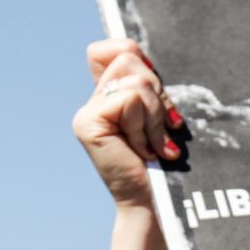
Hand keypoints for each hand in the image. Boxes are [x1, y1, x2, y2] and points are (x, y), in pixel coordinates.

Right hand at [73, 39, 179, 207]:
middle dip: (157, 93)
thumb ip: (149, 88)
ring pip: (135, 81)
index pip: (116, 48)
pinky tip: (144, 150)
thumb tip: (146, 59)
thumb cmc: (163, 163)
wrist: (154, 200)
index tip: (156, 93)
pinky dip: (146, 126)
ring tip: (153, 145)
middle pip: (129, 57)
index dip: (138, 57)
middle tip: (161, 129)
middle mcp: (92, 102)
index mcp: (108, 97)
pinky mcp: (88, 123)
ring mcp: (86, 112)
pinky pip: (130, 100)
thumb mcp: (159, 116)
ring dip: (154, 117)